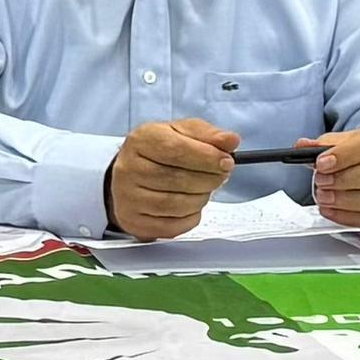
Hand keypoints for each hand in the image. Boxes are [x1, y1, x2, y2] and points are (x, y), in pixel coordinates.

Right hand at [105, 119, 239, 240]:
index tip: (227, 161)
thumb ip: (208, 135)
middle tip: (220, 176)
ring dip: (201, 198)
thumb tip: (230, 141)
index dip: (207, 158)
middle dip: (209, 179)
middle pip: (178, 179)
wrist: (130, 175)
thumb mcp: (182, 133)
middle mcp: (129, 169)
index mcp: (141, 140)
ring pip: (177, 205)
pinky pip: (174, 226)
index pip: (176, 150)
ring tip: (203, 189)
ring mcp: (128, 198)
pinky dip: (191, 217)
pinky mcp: (135, 222)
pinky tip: (190, 205)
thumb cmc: (159, 152)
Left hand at [305, 126, 359, 240]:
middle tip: (321, 182)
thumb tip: (302, 146)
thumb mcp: (352, 143)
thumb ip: (328, 144)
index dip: (347, 154)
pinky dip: (351, 218)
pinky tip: (333, 212)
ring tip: (325, 198)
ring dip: (348, 201)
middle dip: (346, 179)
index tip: (322, 163)